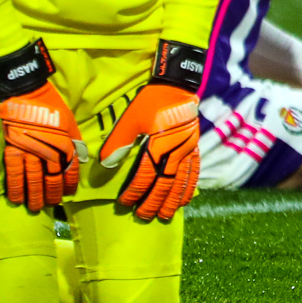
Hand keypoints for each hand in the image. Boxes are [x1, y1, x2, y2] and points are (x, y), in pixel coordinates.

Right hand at [0, 41, 86, 213]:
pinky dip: (15, 188)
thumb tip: (78, 159)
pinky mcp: (13, 149)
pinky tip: (16, 199)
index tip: (67, 194)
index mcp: (67, 143)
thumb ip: (74, 143)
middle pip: (51, 179)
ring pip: (33, 180)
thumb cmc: (52, 107)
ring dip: (34, 196)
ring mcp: (31, 151)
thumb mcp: (70, 123)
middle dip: (51, 194)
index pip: (70, 170)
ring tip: (35, 207)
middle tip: (50, 205)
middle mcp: (51, 150)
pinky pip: (14, 174)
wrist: (28, 94)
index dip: (68, 184)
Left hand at [98, 42, 204, 221]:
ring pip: (182, 181)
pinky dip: (189, 188)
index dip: (135, 191)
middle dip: (154, 202)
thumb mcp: (131, 118)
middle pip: (166, 183)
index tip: (125, 203)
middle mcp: (177, 150)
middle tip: (144, 216)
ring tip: (165, 215)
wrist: (178, 86)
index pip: (146, 175)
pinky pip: (194, 172)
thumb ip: (119, 142)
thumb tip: (106, 164)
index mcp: (159, 144)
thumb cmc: (151, 101)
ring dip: (173, 201)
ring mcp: (188, 150)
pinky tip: (185, 200)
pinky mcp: (195, 147)